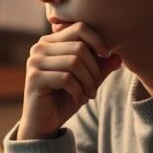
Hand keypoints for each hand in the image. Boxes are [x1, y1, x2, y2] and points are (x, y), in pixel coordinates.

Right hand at [18, 22, 122, 140]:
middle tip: (94, 87)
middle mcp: (40, 47)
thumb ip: (100, 68)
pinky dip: (78, 90)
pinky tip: (79, 100)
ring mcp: (35, 62)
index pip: (79, 28)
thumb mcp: (86, 81)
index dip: (97, 41)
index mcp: (51, 42)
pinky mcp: (34, 78)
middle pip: (79, 47)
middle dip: (94, 69)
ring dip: (87, 81)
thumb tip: (118, 56)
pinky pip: (65, 78)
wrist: (43, 124)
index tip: (107, 56)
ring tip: (88, 95)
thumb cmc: (63, 99)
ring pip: (74, 62)